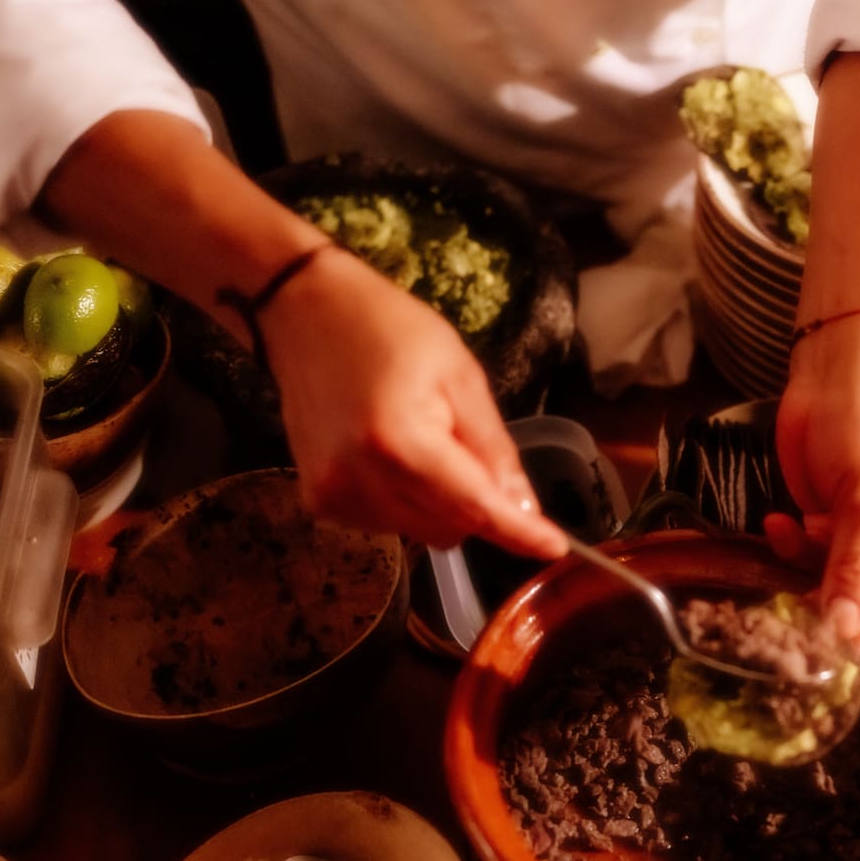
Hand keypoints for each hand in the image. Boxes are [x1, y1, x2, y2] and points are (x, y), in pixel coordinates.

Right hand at [257, 249, 567, 557]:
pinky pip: (391, 523)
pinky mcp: (319, 502)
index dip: (518, 532)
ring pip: (424, 531)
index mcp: (400, 443)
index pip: (474, 508)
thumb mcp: (460, 376)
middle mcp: (360, 481)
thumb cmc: (389, 330)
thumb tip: (525, 509)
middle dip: (477, 502)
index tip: (555, 547)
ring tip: (419, 438)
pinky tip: (391, 454)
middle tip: (463, 442)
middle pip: (452, 528)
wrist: (303, 313)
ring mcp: (334, 496)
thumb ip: (493, 449)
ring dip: (441, 502)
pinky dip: (407, 501)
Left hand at [771, 315, 859, 652]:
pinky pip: (813, 550)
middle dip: (832, 598)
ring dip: (806, 565)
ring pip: (837, 574)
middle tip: (790, 615)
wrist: (839, 368)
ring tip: (786, 538)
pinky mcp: (836, 513)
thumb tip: (842, 632)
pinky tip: (778, 520)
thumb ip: (854, 572)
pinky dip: (793, 542)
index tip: (832, 652)